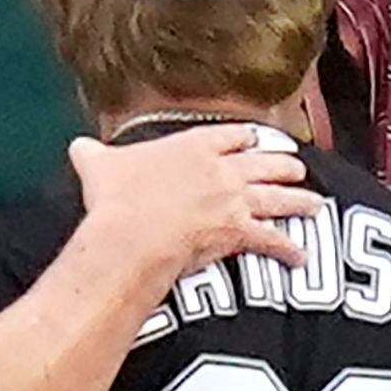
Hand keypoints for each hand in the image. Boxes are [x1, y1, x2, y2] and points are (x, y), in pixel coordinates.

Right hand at [68, 120, 323, 288]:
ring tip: (315, 202)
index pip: (231, 135)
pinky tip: (302, 255)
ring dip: (299, 200)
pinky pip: (272, 240)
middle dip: (284, 164)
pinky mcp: (238, 232)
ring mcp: (234, 199)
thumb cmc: (116, 199)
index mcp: (194, 145)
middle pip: (265, 161)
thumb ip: (92, 154)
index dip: (246, 138)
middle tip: (298, 167)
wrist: (132, 233)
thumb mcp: (99, 166)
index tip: (255, 140)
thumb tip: (76, 147)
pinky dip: (289, 248)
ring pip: (278, 196)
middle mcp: (222, 168)